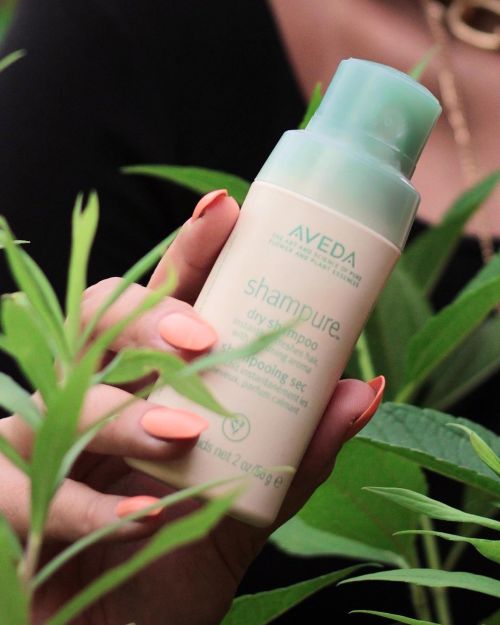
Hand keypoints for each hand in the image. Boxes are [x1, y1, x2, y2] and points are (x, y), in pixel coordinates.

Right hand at [0, 189, 383, 624]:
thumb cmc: (181, 555)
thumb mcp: (249, 498)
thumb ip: (300, 447)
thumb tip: (366, 387)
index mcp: (151, 382)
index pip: (165, 299)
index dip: (188, 251)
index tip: (225, 211)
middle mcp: (94, 393)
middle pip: (100, 317)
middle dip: (148, 313)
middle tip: (203, 339)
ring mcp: (45, 437)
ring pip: (67, 391)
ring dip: (127, 412)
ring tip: (185, 437)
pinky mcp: (10, 492)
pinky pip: (27, 478)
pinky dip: (88, 497)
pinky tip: (139, 514)